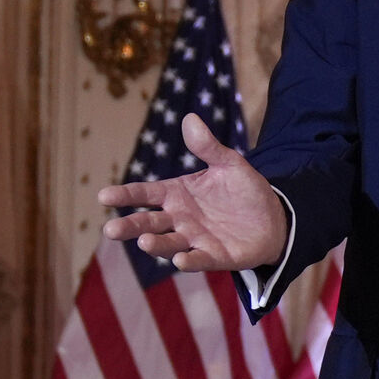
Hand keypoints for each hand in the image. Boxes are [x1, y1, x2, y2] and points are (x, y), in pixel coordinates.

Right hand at [97, 113, 287, 271]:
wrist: (274, 219)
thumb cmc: (245, 191)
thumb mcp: (230, 164)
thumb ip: (208, 146)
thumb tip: (190, 118)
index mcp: (178, 194)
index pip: (146, 193)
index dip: (126, 195)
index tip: (103, 195)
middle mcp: (180, 219)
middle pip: (149, 223)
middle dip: (130, 226)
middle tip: (110, 230)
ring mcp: (195, 239)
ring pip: (168, 243)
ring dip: (155, 244)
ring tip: (144, 241)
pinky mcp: (214, 256)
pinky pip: (198, 260)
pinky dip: (188, 260)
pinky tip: (180, 259)